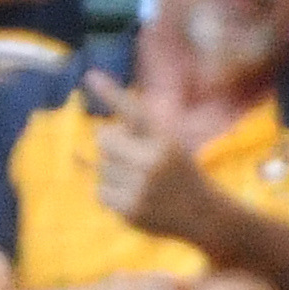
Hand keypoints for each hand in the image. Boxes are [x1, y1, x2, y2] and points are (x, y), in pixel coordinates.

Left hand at [84, 70, 225, 242]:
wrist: (202, 214)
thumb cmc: (177, 171)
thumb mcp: (166, 146)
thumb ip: (134, 135)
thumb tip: (86, 142)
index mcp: (165, 141)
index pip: (134, 112)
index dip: (111, 93)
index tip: (90, 75)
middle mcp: (153, 162)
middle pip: (105, 139)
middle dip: (110, 142)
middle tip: (130, 154)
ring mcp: (141, 188)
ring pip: (101, 167)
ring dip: (112, 171)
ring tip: (139, 180)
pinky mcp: (130, 210)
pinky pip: (99, 191)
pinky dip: (109, 192)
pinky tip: (131, 195)